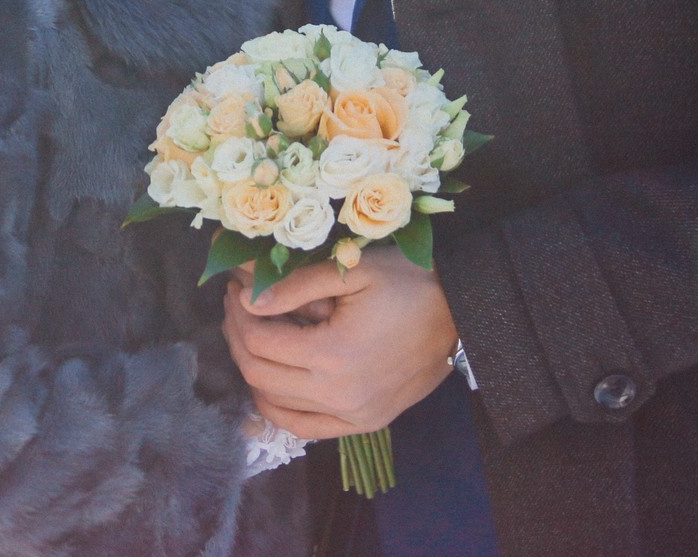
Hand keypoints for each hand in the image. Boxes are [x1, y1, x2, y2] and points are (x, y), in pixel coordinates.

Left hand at [222, 246, 458, 438]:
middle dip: (237, 337)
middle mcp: (340, 395)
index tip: (236, 289)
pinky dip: (279, 408)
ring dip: (253, 371)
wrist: (461, 312)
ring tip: (253, 336)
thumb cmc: (409, 281)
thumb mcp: (351, 270)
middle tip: (238, 308)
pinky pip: (305, 428)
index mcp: (334, 355)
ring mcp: (353, 416)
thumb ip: (295, 285)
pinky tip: (273, 381)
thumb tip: (248, 299)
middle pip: (259, 374)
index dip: (238, 312)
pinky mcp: (365, 424)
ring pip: (275, 405)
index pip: (259, 340)